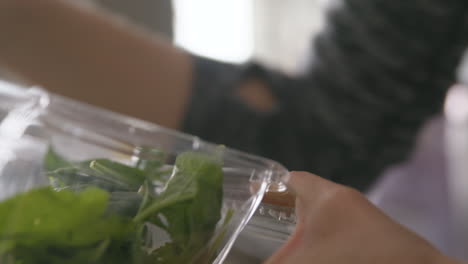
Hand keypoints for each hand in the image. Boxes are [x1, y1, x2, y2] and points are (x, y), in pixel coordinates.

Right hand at [265, 171, 461, 263]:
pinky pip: (338, 228)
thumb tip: (254, 263)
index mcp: (326, 198)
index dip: (269, 183)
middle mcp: (345, 202)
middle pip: (306, 195)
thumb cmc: (356, 260)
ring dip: (303, 223)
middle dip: (283, 204)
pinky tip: (315, 250)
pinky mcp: (375, 235)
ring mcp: (363, 218)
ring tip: (283, 234)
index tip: (252, 188)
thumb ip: (277, 262)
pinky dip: (321, 234)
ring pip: (323, 213)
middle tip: (261, 213)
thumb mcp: (307, 262)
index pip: (292, 179)